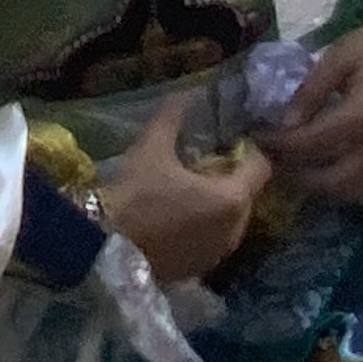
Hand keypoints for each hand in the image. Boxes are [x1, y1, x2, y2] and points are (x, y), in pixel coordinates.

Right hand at [94, 97, 268, 286]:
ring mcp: (217, 255)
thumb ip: (172, 116)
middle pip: (246, 195)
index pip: (260, 166)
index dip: (246, 149)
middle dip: (229, 178)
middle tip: (199, 164)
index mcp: (232, 198)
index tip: (223, 141)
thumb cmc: (134, 194)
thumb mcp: (151, 148)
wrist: (101, 249)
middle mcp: (235, 231)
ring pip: (229, 220)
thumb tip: (187, 91)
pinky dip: (203, 226)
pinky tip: (175, 217)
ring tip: (186, 190)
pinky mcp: (198, 271)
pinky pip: (212, 240)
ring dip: (216, 204)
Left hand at [260, 14, 362, 208]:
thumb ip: (308, 94)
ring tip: (294, 167)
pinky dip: (340, 188)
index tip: (257, 139)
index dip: (279, 145)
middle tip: (273, 160)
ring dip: (317, 186)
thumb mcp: (335, 59)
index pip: (310, 143)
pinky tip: (323, 171)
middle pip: (329, 179)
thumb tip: (284, 125)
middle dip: (295, 174)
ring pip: (348, 191)